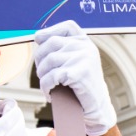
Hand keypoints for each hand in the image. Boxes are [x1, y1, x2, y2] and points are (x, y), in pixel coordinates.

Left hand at [33, 21, 116, 135]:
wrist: (98, 108)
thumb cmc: (82, 86)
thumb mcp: (77, 62)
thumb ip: (64, 49)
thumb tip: (38, 38)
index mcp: (86, 42)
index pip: (67, 27)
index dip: (50, 30)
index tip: (38, 40)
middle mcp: (86, 47)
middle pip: (52, 43)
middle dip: (40, 59)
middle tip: (42, 74)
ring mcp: (84, 59)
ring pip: (49, 61)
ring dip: (42, 75)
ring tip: (46, 85)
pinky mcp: (79, 73)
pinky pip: (52, 76)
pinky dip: (46, 86)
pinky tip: (49, 93)